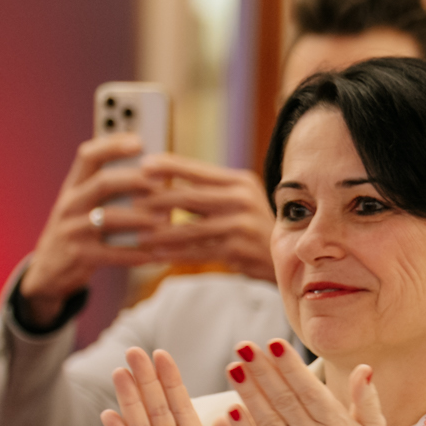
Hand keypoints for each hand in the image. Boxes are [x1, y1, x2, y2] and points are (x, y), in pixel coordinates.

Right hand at [18, 136, 159, 325]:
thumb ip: (110, 189)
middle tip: (161, 184)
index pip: (88, 155)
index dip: (112, 145)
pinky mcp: (79, 255)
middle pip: (102, 183)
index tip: (139, 141)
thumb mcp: (85, 205)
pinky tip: (157, 255)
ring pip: (108, 218)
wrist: (50, 270)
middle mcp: (70, 203)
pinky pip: (112, 253)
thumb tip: (154, 172)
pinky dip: (136, 254)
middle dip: (134, 180)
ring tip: (164, 220)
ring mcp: (72, 230)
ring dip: (139, 218)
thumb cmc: (80, 231)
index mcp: (73, 186)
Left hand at [128, 155, 275, 280]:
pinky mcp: (240, 251)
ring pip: (191, 228)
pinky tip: (157, 254)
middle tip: (130, 203)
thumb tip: (164, 186)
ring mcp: (242, 226)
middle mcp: (243, 200)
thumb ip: (209, 194)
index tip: (143, 166)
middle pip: (189, 198)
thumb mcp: (240, 202)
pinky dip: (176, 254)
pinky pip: (200, 252)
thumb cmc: (257, 229)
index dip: (168, 166)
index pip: (197, 170)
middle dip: (156, 201)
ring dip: (161, 233)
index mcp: (240, 182)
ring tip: (139, 235)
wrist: (294, 258)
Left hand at [223, 339, 382, 425]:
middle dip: (263, 372)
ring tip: (233, 369)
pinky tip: (231, 410)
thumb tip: (364, 369)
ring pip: (269, 421)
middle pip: (285, 401)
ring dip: (249, 394)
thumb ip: (368, 400)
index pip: (311, 391)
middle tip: (243, 347)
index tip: (273, 344)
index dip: (291, 367)